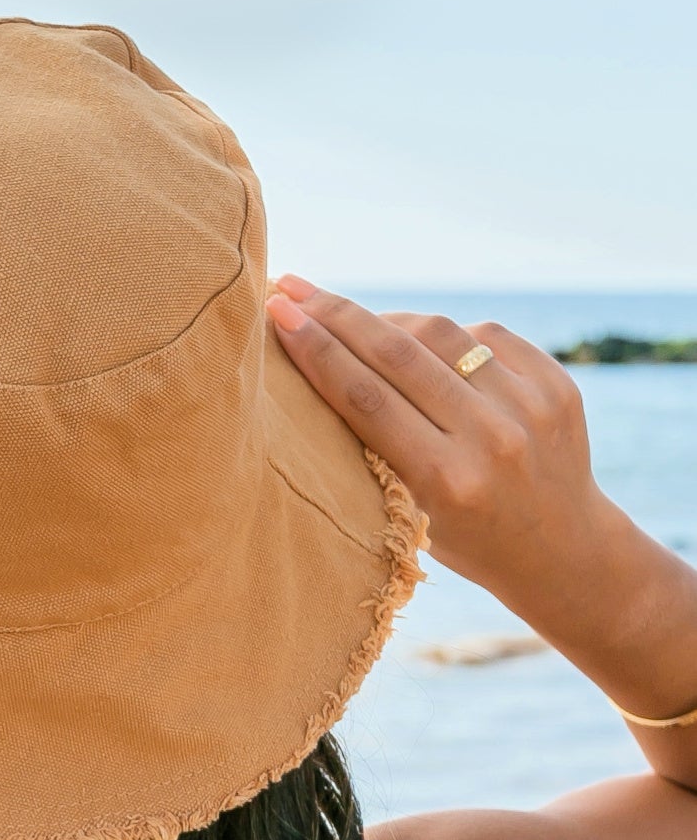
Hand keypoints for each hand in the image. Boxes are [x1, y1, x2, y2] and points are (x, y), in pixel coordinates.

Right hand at [262, 275, 620, 609]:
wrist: (563, 551)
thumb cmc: (466, 539)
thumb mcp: (411, 513)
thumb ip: (379, 448)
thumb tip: (330, 363)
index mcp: (445, 481)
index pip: (365, 397)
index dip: (315, 349)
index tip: (277, 312)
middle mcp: (491, 438)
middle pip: (397, 354)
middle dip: (335, 315)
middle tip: (291, 288)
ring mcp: (530, 406)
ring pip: (440, 334)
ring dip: (385, 319)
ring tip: (347, 317)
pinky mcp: (556, 384)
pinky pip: (484, 335)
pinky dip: (441, 335)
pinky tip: (414, 340)